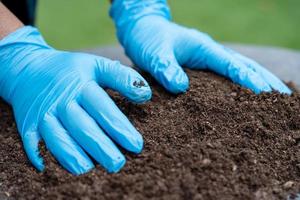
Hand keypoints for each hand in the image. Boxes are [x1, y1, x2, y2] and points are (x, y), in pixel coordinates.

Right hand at [0, 26, 151, 174]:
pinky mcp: (27, 124)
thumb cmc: (71, 70)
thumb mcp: (97, 65)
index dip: (119, 127)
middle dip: (100, 147)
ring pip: (58, 137)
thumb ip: (122, 77)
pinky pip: (33, 142)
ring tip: (89, 170)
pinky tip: (51, 168)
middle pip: (82, 126)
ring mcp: (43, 113)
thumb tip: (146, 95)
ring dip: (72, 155)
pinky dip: (41, 155)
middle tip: (117, 164)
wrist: (29, 67)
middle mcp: (62, 101)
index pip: (103, 108)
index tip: (136, 145)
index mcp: (81, 85)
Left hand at [110, 0, 290, 93]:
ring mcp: (209, 59)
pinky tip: (248, 96)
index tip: (267, 95)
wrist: (143, 30)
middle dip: (266, 82)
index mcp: (203, 48)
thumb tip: (181, 87)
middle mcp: (211, 53)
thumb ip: (166, 68)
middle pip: (246, 66)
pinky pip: (228, 75)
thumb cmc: (148, 39)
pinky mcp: (204, 67)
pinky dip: (243, 84)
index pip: (232, 65)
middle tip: (285, 101)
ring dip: (260, 83)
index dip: (249, 80)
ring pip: (241, 70)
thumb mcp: (154, 53)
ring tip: (278, 100)